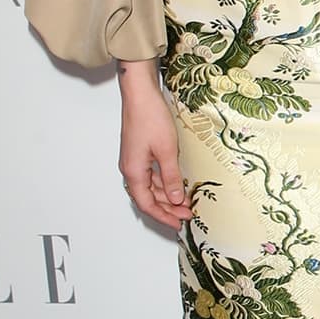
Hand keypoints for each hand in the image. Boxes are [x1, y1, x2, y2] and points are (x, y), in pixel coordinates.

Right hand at [119, 64, 192, 227]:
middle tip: (188, 214)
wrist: (141, 94)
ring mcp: (135, 160)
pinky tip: (177, 184)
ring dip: (167, 196)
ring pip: (150, 187)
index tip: (179, 224)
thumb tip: (176, 198)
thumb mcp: (166, 150)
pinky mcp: (140, 152)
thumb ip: (171, 177)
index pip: (146, 204)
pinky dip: (164, 183)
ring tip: (186, 202)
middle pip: (148, 197)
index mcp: (133, 172)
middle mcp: (131, 168)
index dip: (163, 216)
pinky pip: (152, 175)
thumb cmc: (150, 118)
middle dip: (168, 208)